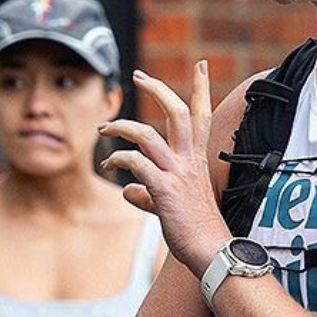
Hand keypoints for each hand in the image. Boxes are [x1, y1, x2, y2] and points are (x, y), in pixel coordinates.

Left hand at [98, 61, 228, 275]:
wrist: (212, 251)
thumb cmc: (197, 231)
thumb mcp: (172, 206)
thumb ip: (150, 194)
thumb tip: (129, 192)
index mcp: (196, 160)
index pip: (202, 116)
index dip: (201, 89)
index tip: (201, 65)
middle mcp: (189, 160)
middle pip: (177, 111)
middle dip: (158, 88)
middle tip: (140, 75)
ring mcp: (177, 173)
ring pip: (147, 134)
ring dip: (121, 127)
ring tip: (104, 129)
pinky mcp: (163, 189)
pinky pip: (136, 162)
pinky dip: (118, 159)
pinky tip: (109, 166)